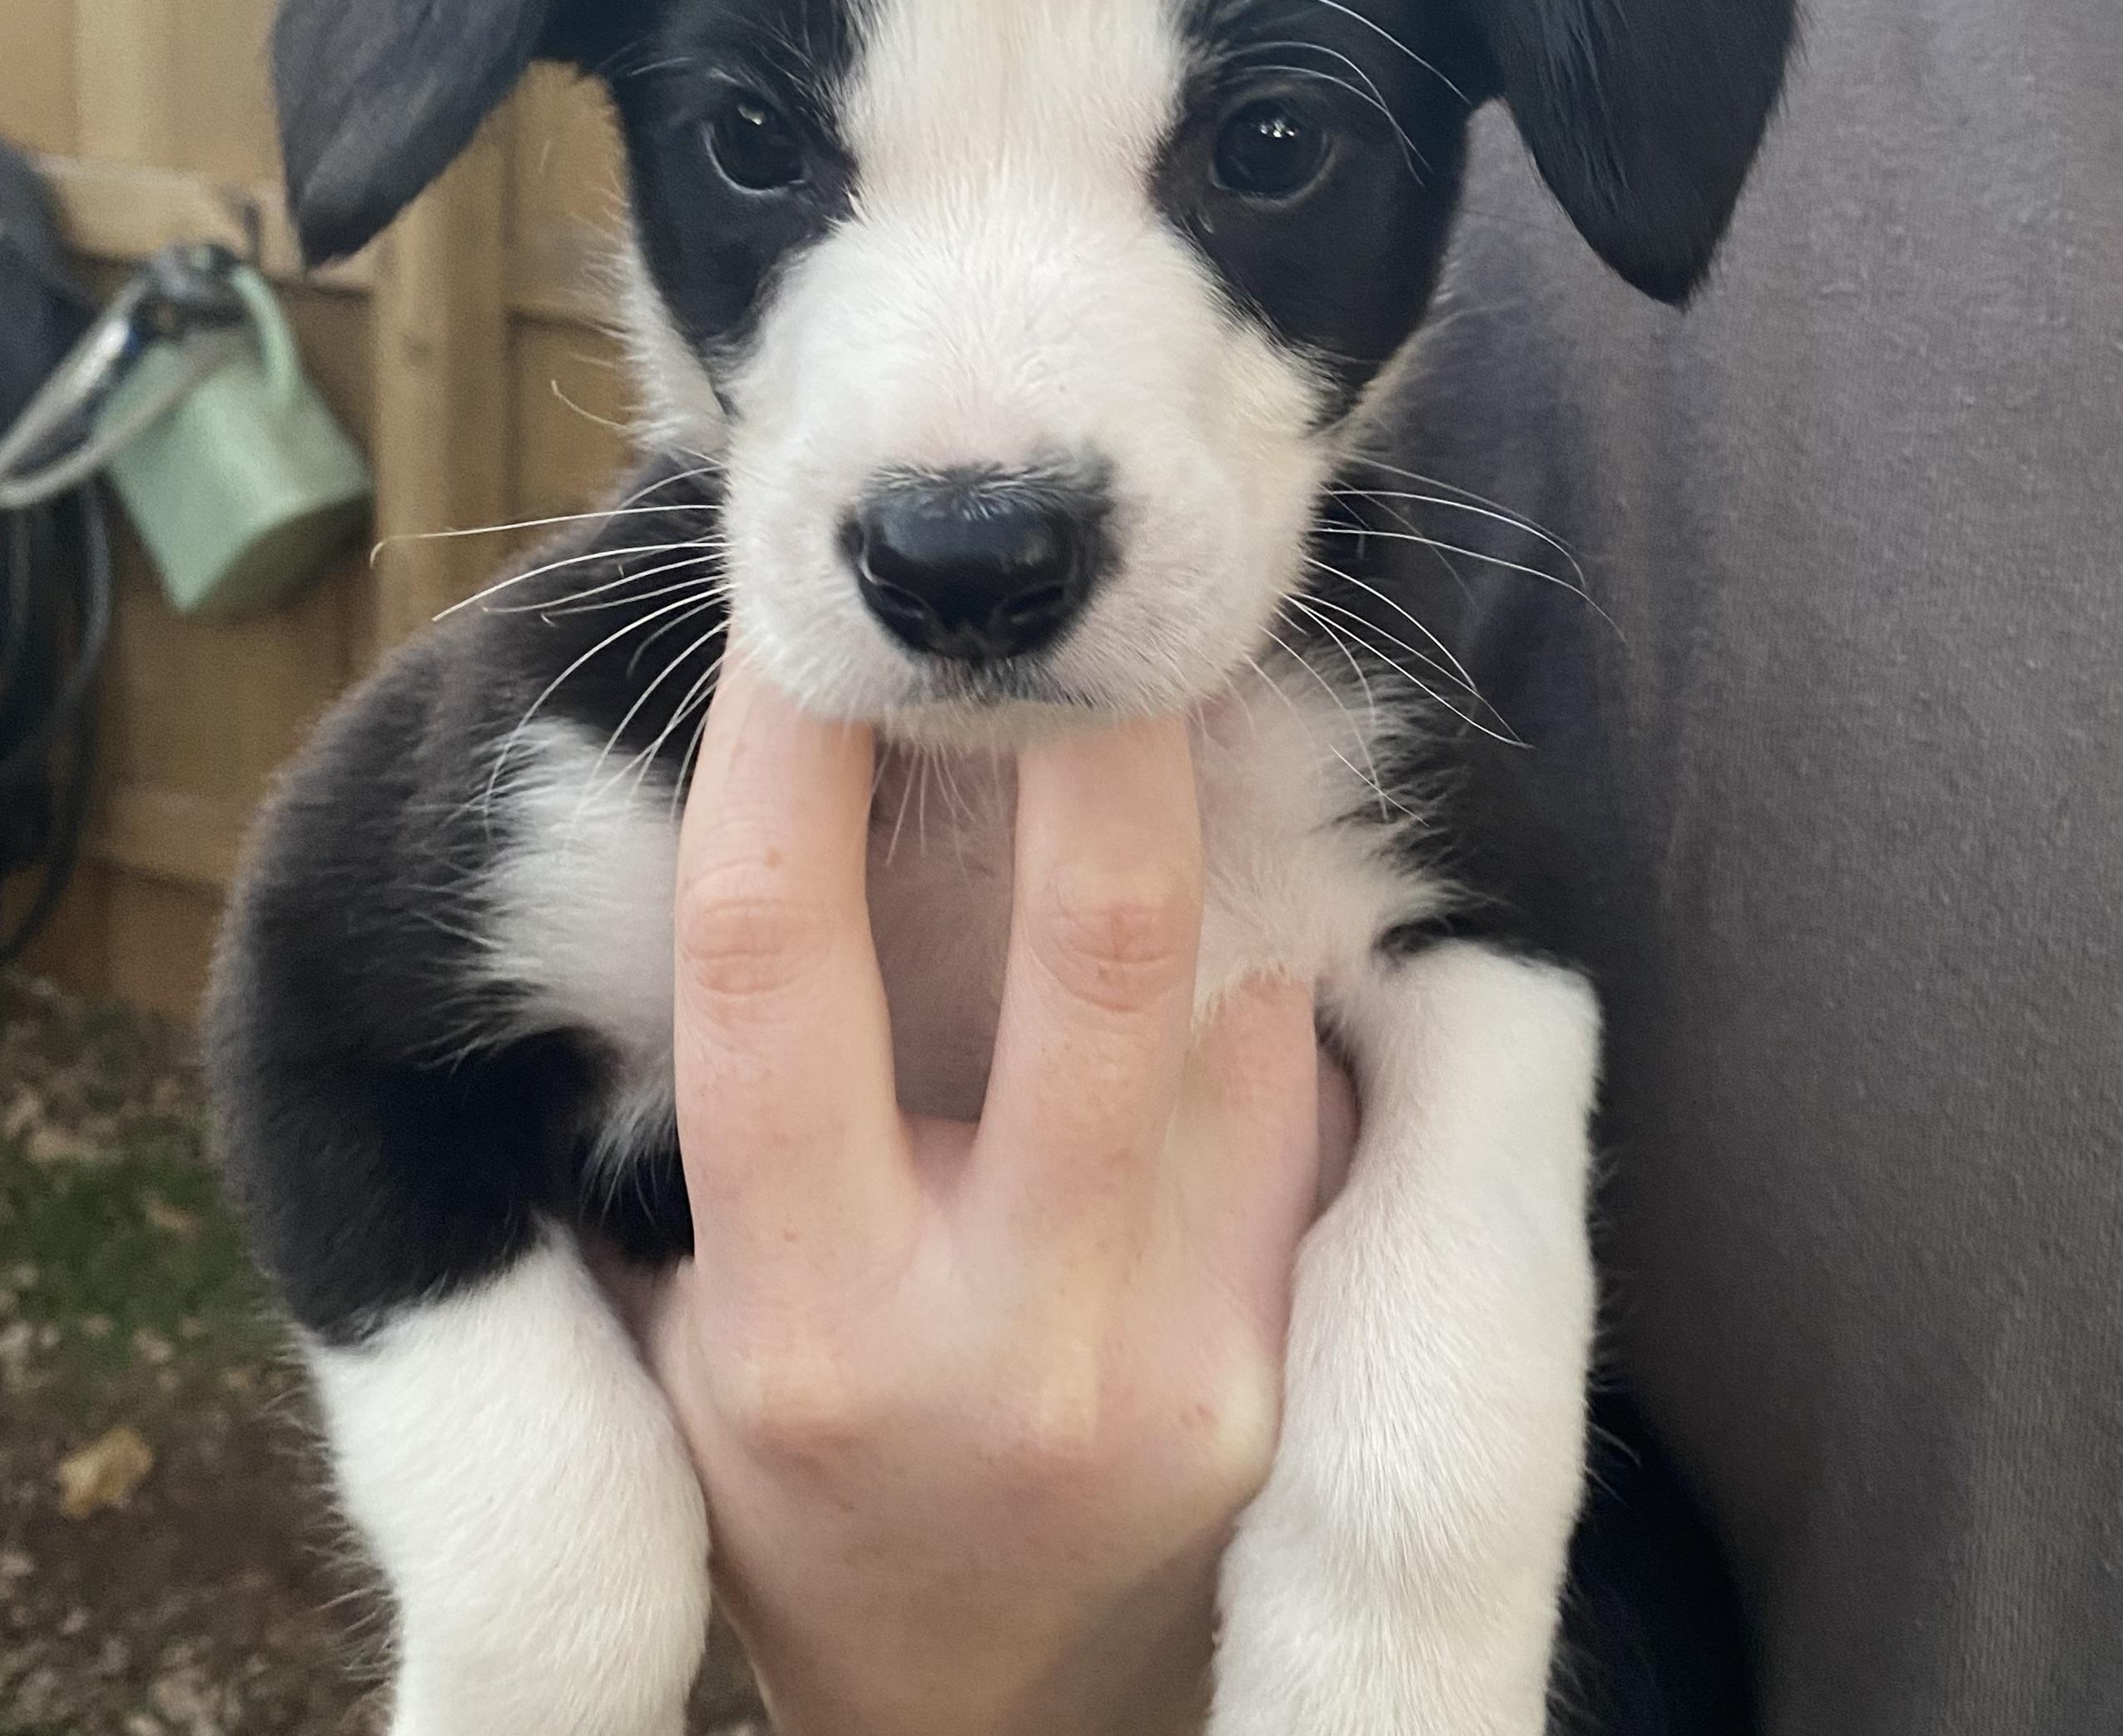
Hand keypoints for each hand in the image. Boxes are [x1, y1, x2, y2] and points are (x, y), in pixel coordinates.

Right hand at [641, 658, 1354, 1735]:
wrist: (992, 1710)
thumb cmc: (814, 1476)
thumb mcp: (708, 1328)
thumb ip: (734, 1122)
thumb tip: (790, 822)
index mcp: (793, 1310)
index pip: (773, 956)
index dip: (790, 750)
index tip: (816, 616)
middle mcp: (985, 1338)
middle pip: (1095, 949)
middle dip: (1102, 742)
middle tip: (1093, 613)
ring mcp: (1164, 1365)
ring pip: (1234, 1010)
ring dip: (1198, 863)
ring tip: (1163, 760)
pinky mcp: (1281, 1380)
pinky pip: (1297, 1108)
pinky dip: (1261, 1006)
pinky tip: (1229, 973)